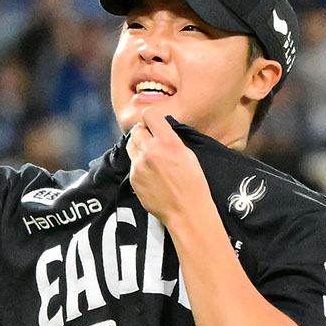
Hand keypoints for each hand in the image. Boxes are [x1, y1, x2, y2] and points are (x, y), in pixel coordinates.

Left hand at [125, 109, 210, 223]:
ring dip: (139, 147)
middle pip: (137, 130)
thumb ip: (171, 139)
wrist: (186, 211)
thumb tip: (160, 130)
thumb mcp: (188, 154)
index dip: (151, 118)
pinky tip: (151, 174)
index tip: (154, 123)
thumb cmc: (193, 184)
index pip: (149, 114)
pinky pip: (132, 164)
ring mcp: (139, 165)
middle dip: (144, 133)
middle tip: (152, 141)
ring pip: (131, 146)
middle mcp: (150, 151)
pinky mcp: (133, 178)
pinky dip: (139, 165)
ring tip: (150, 157)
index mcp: (168, 142)